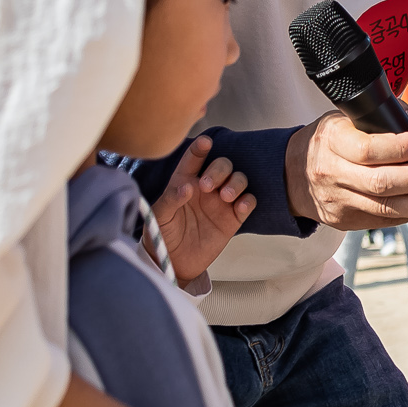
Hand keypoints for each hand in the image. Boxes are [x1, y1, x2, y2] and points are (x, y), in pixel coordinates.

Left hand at [154, 135, 254, 284]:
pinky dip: (247, 201)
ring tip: (226, 196)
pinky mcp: (233, 218)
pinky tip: (239, 207)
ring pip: (239, 179)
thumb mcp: (159, 217)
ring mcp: (221, 202)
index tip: (205, 143)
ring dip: (236, 183)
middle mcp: (206, 188)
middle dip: (219, 170)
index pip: (194, 159)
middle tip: (207, 186)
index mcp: (185, 181)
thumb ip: (170, 200)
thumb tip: (186, 188)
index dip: (200, 149)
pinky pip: (248, 202)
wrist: (175, 263)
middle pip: (222, 165)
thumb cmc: (163, 235)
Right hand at [286, 112, 407, 230]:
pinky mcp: (346, 222)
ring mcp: (340, 202)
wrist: (289, 176)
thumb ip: (378, 120)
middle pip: (382, 183)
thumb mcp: (342, 119)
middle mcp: (334, 174)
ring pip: (387, 209)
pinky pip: (384, 221)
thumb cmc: (325, 142)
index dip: (399, 148)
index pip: (367, 150)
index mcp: (332, 142)